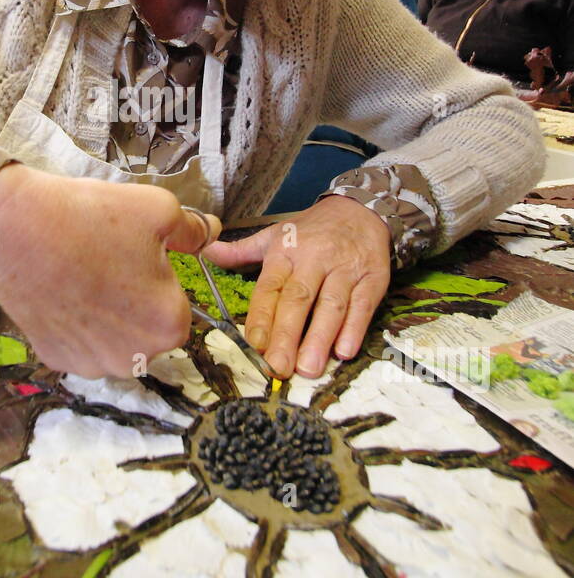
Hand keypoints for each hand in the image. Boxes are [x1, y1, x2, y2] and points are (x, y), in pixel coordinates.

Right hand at [0, 164, 220, 379]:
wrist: (12, 230)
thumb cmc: (91, 219)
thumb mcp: (157, 208)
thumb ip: (193, 229)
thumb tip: (212, 231)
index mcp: (170, 325)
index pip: (179, 306)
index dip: (159, 278)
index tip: (135, 255)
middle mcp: (136, 359)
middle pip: (148, 328)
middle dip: (136, 301)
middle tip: (108, 261)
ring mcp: (92, 365)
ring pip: (115, 340)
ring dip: (108, 316)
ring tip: (83, 275)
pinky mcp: (56, 359)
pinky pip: (80, 344)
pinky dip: (76, 323)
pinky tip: (62, 291)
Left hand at [204, 197, 390, 377]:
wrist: (361, 210)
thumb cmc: (312, 230)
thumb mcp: (275, 235)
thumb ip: (241, 251)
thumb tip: (205, 252)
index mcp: (285, 252)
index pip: (270, 287)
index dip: (262, 316)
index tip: (255, 345)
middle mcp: (314, 260)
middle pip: (298, 300)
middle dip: (287, 335)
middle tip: (278, 367)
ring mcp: (344, 270)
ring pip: (331, 306)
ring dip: (319, 338)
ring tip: (308, 368)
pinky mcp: (372, 279)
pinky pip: (362, 306)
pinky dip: (354, 329)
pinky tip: (344, 352)